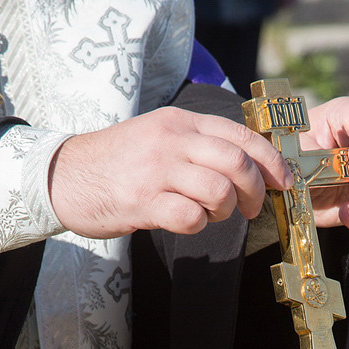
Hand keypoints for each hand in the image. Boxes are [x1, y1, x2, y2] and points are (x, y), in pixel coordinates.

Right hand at [48, 106, 292, 237]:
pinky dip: (198, 225)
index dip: (271, 161)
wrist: (64, 175)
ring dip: (225, 211)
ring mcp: (156, 171)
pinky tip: (186, 221)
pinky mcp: (142, 202)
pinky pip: (190, 217)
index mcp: (180, 123)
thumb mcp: (160, 138)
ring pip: (219, 191)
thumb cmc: (119, 163)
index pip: (241, 136)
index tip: (284, 182)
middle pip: (237, 164)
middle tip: (249, 207)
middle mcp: (171, 141)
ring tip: (211, 214)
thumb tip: (248, 165)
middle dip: (255, 191)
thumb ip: (199, 145)